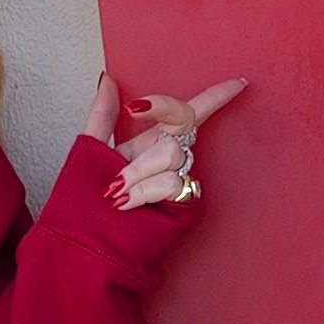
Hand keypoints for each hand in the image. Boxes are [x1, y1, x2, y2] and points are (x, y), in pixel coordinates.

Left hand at [84, 73, 246, 211]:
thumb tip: (108, 80)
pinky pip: (172, 181)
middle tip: (116, 178)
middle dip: (144, 144)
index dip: (215, 97)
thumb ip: (101, 115)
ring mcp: (179, 180)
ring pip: (171, 154)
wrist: (86, 244)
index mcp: (150, 143)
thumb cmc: (86, 205)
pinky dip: (144, 191)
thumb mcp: (89, 153)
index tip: (237, 84)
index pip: (187, 113)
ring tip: (117, 194)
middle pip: (180, 126)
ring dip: (137, 174)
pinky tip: (130, 204)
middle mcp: (169, 158)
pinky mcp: (184, 203)